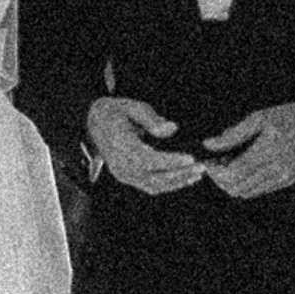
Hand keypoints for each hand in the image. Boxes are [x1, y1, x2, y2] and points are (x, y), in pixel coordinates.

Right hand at [87, 95, 205, 195]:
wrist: (93, 123)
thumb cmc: (116, 112)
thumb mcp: (132, 107)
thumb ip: (151, 119)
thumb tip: (172, 129)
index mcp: (120, 146)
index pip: (147, 159)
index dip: (170, 161)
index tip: (190, 158)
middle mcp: (121, 165)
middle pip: (153, 177)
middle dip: (180, 174)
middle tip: (201, 166)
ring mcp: (123, 174)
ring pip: (154, 186)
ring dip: (177, 181)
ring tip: (198, 173)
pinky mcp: (128, 178)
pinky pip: (151, 186)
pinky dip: (169, 183)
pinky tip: (186, 177)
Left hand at [201, 103, 294, 200]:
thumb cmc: (287, 117)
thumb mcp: (259, 118)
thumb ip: (233, 134)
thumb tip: (208, 144)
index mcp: (268, 151)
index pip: (233, 173)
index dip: (215, 171)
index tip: (208, 162)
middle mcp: (276, 169)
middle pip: (237, 187)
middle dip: (221, 179)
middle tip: (215, 165)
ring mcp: (283, 178)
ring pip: (246, 192)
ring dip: (232, 183)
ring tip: (229, 165)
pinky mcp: (287, 181)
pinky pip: (259, 190)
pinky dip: (246, 183)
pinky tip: (244, 168)